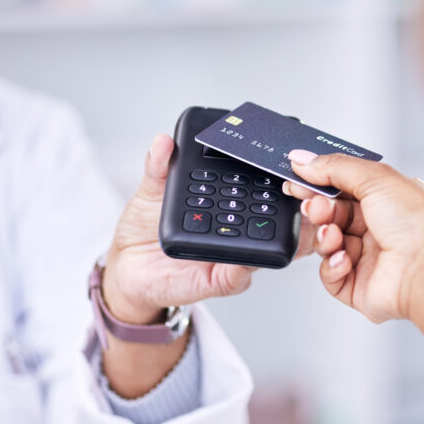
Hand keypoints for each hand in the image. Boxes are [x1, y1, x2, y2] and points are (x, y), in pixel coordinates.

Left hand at [102, 134, 315, 324]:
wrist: (126, 268)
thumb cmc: (144, 228)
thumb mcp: (150, 191)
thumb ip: (159, 167)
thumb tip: (163, 141)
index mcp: (224, 203)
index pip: (258, 188)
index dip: (276, 178)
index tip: (286, 163)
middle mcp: (232, 230)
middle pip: (273, 219)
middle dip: (292, 208)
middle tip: (296, 194)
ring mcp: (228, 257)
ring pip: (264, 249)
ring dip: (275, 238)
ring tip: (276, 224)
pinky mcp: (216, 282)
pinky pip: (236, 278)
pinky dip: (241, 269)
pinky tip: (241, 261)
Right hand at [285, 151, 423, 323]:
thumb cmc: (420, 226)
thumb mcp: (376, 178)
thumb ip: (335, 167)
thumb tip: (303, 160)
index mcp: (390, 200)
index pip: (346, 187)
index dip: (320, 182)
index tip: (297, 179)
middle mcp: (381, 229)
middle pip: (333, 214)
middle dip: (319, 209)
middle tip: (313, 207)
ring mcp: (370, 259)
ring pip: (328, 244)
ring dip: (324, 237)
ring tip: (332, 235)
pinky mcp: (359, 287)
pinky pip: (330, 275)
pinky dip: (331, 267)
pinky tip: (344, 259)